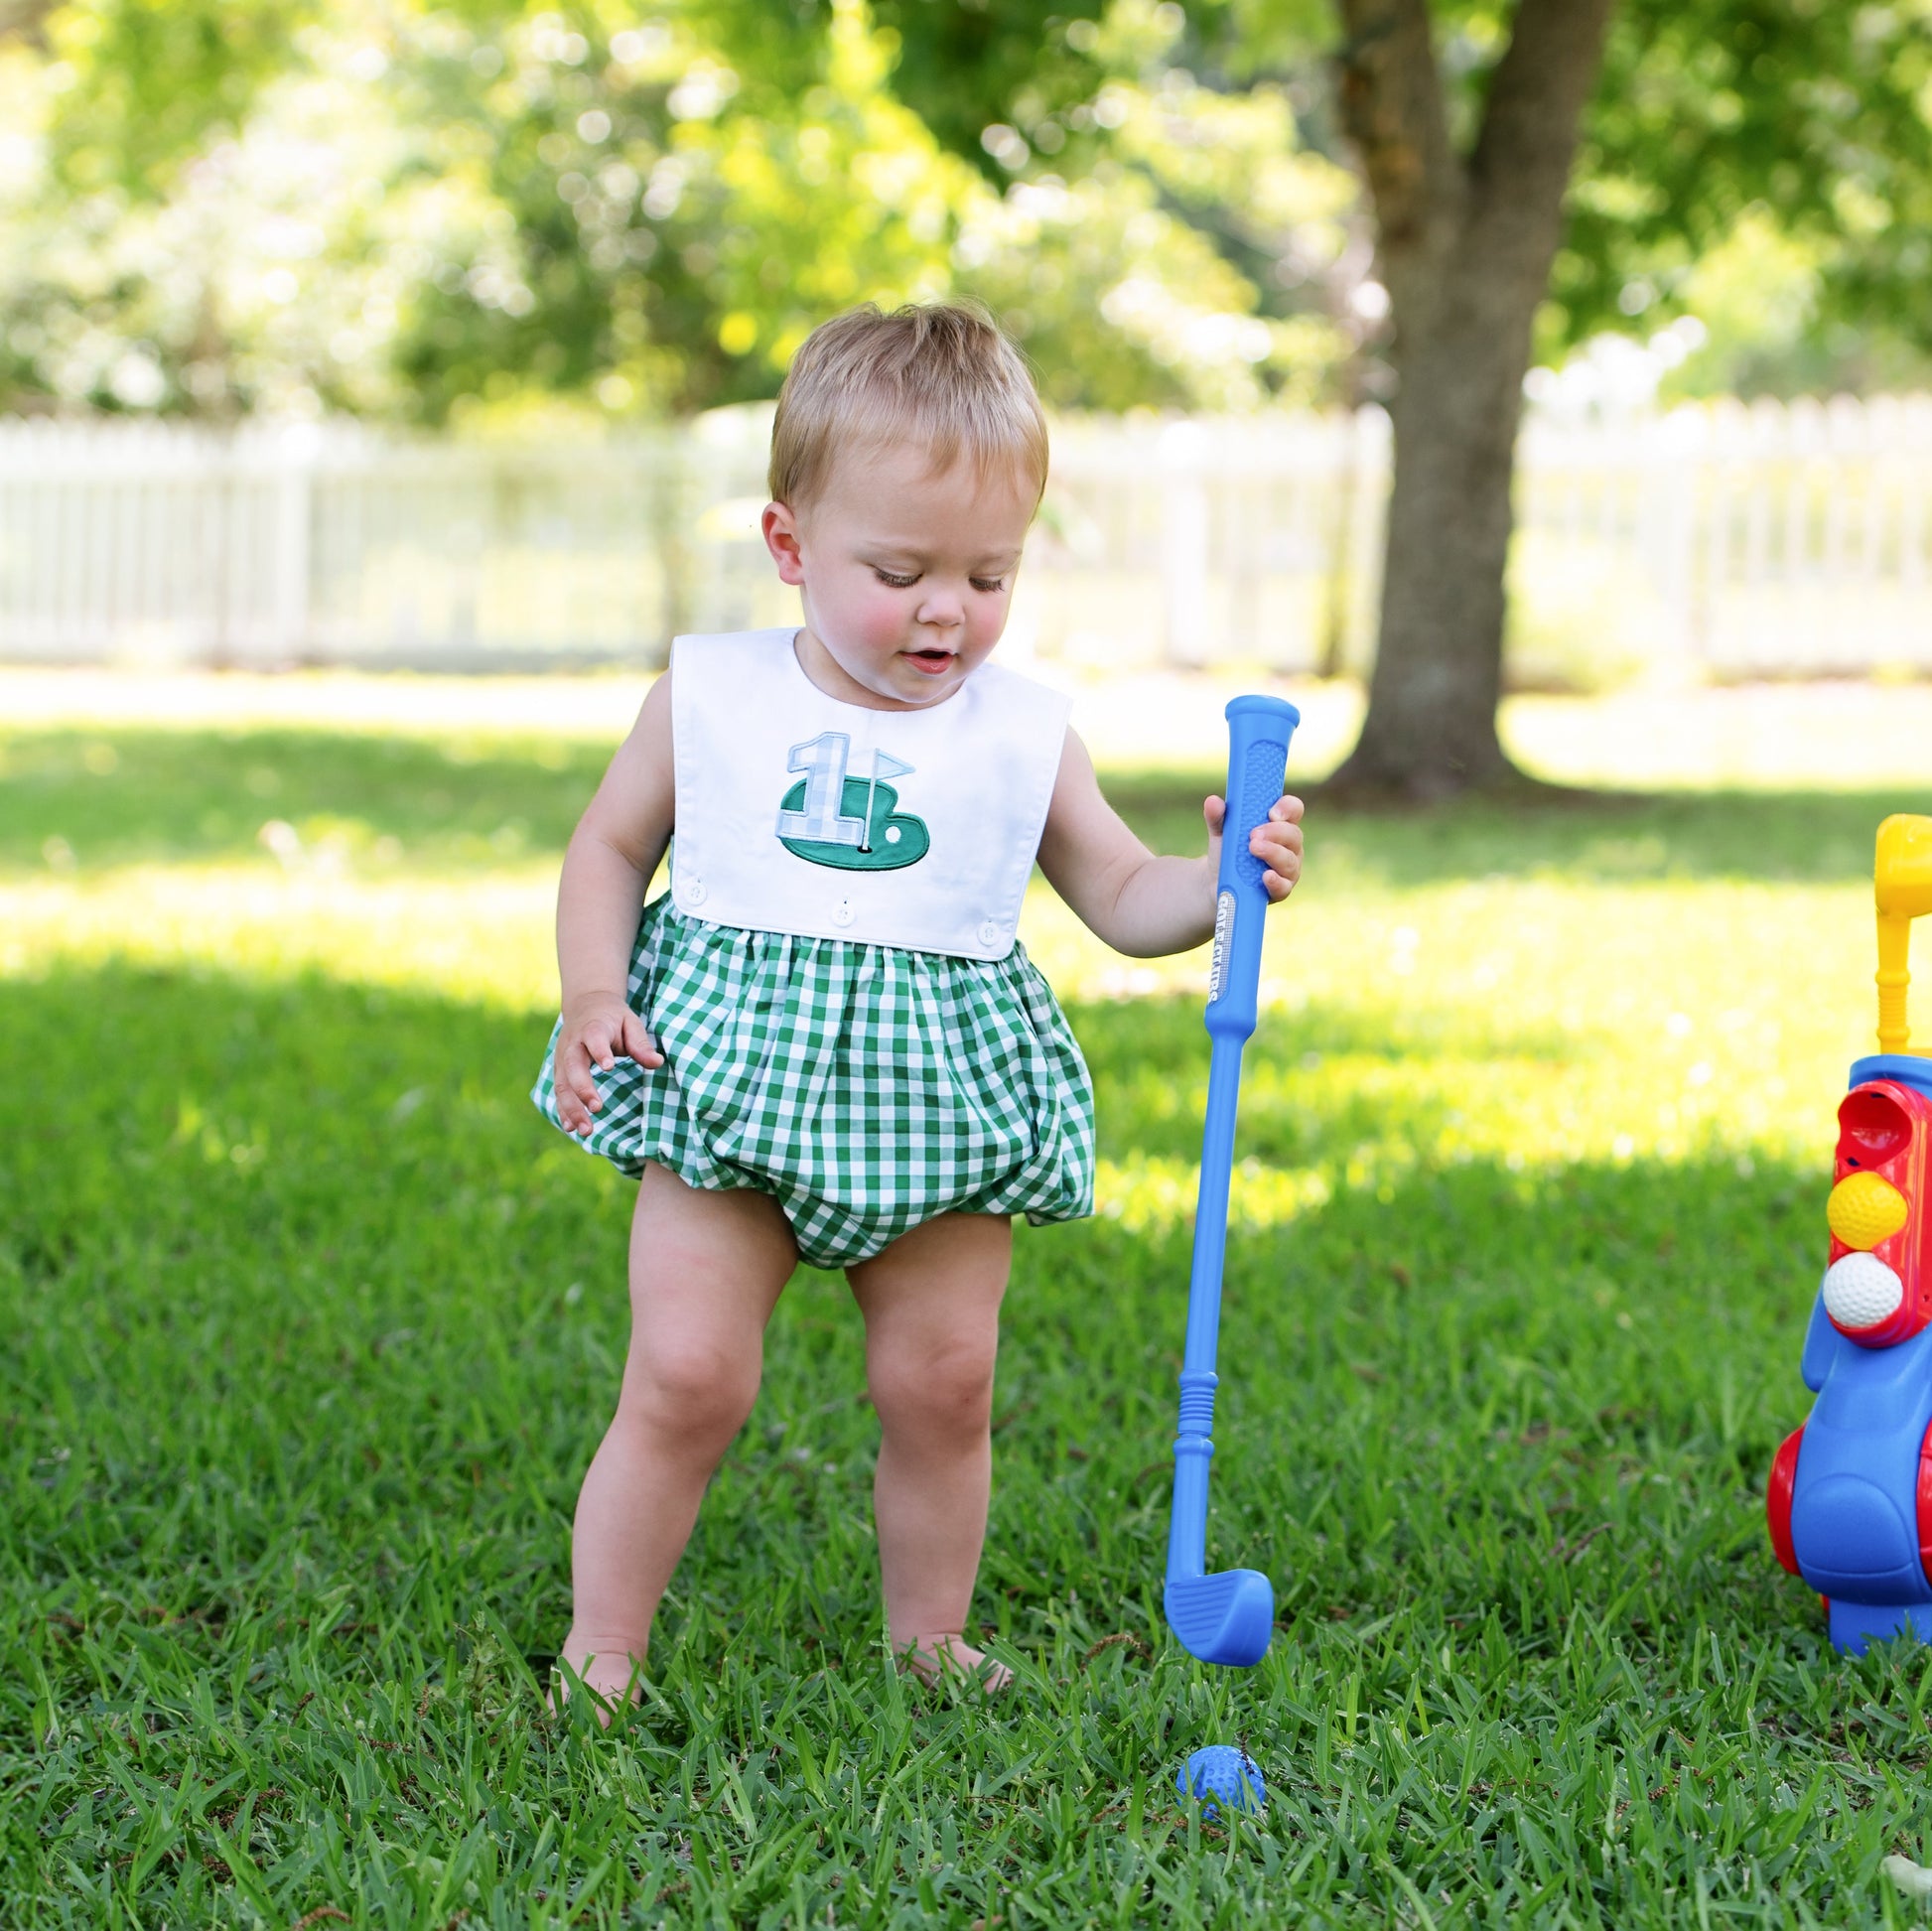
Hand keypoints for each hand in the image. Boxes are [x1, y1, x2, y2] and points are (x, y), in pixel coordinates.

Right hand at [554, 992, 662, 1134]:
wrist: (585, 1005)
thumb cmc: (613, 1018)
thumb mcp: (631, 1023)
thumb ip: (641, 1043)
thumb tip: (657, 1063)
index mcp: (593, 1028)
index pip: (594, 1038)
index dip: (600, 1052)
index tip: (609, 1067)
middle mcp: (573, 1043)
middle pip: (573, 1066)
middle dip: (583, 1088)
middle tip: (597, 1108)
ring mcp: (562, 1058)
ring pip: (562, 1084)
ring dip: (572, 1108)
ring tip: (586, 1130)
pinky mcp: (559, 1070)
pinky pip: (558, 1092)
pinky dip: (563, 1110)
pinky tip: (572, 1128)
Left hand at [1203, 792, 1303, 902]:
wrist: (1216, 882)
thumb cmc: (1227, 850)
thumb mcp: (1220, 831)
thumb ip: (1217, 816)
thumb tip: (1212, 801)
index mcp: (1280, 825)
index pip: (1293, 810)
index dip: (1287, 808)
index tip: (1271, 812)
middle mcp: (1289, 846)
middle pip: (1293, 835)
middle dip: (1275, 832)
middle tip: (1253, 835)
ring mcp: (1288, 869)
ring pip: (1290, 860)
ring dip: (1273, 853)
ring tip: (1253, 849)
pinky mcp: (1280, 890)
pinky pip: (1284, 886)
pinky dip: (1276, 881)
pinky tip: (1266, 876)